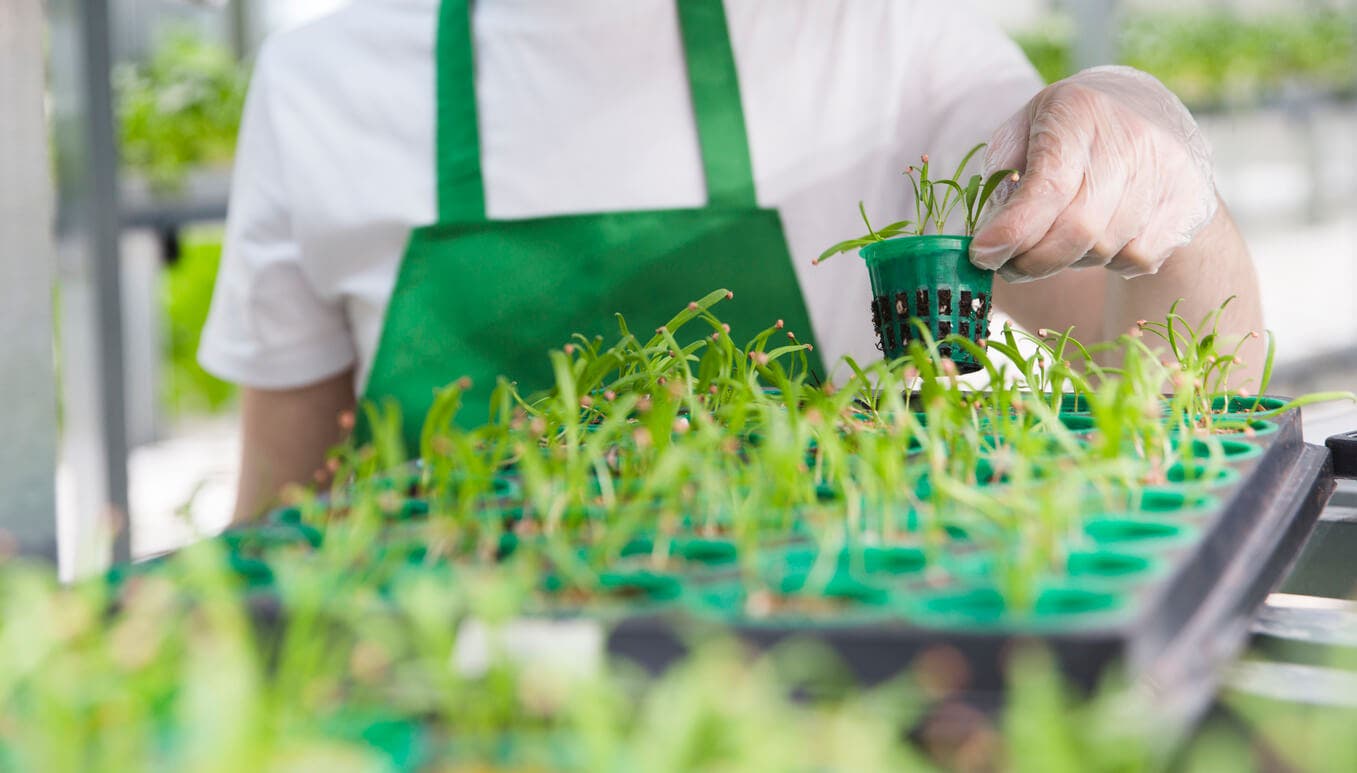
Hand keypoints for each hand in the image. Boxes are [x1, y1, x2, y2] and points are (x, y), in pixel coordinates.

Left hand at [970, 65, 1217, 282]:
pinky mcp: (1189, 199)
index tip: (981, 255)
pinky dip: (1109, 262)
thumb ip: (1001, 180)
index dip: (1013, 230)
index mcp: (1079, 111)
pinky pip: (1139, 258)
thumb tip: (991, 239)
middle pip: (1078, 228)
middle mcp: (1131, 136)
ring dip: (1069, 260)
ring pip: (1106, 248)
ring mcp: (1167, 169)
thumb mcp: (1023, 132)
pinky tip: (1099, 237)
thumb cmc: (1066, 129)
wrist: (1146, 108)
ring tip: (1057, 239)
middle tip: (1008, 267)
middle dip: (1033, 260)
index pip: (1048, 186)